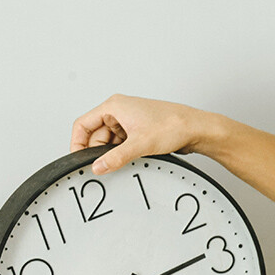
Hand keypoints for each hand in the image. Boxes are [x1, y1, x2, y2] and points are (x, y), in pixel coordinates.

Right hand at [70, 95, 217, 175]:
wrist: (198, 128)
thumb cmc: (173, 126)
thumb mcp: (140, 145)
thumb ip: (115, 158)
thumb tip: (97, 167)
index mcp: (114, 106)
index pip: (83, 124)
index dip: (77, 143)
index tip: (78, 159)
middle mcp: (120, 111)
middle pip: (96, 134)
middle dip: (98, 151)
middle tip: (104, 167)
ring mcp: (130, 120)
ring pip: (110, 140)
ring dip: (113, 153)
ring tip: (124, 162)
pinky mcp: (140, 130)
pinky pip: (123, 143)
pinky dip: (123, 152)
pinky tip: (131, 159)